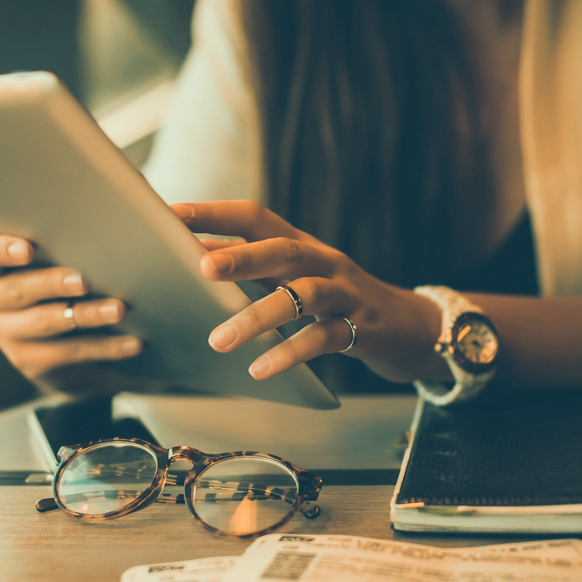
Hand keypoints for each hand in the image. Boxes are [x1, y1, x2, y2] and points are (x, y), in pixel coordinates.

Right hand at [0, 234, 141, 387]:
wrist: (64, 347)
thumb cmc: (62, 284)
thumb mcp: (57, 261)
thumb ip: (66, 241)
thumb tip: (119, 223)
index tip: (28, 249)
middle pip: (15, 289)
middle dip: (52, 283)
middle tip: (83, 281)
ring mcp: (6, 334)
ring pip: (45, 322)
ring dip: (85, 315)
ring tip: (118, 309)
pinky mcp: (30, 362)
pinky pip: (70, 353)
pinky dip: (106, 347)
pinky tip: (132, 342)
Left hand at [173, 201, 447, 383]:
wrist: (410, 327)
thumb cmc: (338, 302)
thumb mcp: (297, 279)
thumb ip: (256, 270)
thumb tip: (194, 262)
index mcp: (301, 245)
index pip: (255, 217)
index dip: (215, 213)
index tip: (171, 214)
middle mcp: (324, 261)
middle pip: (283, 248)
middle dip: (241, 255)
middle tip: (200, 267)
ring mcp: (345, 293)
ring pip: (303, 295)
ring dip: (259, 316)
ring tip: (219, 340)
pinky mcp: (361, 328)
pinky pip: (324, 339)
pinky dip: (291, 353)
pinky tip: (261, 368)